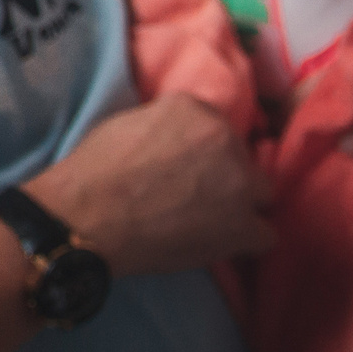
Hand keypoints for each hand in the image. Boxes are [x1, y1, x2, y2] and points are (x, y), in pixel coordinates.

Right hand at [26, 93, 273, 273]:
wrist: (87, 215)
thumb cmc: (95, 169)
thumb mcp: (128, 124)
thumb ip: (167, 126)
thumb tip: (178, 143)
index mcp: (194, 109)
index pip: (215, 126)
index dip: (202, 150)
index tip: (185, 165)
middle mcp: (225, 139)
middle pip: (242, 158)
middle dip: (223, 174)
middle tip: (193, 193)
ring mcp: (239, 184)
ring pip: (260, 193)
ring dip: (239, 204)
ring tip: (209, 220)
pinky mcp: (243, 227)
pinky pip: (264, 234)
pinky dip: (244, 240)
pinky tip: (219, 242)